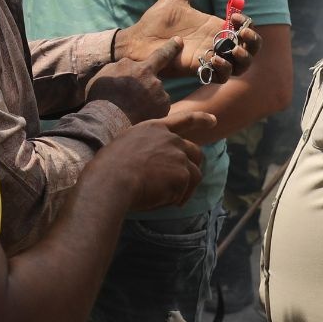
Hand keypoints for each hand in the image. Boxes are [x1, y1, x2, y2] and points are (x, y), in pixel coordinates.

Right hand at [85, 37, 178, 123]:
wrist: (107, 120)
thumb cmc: (102, 97)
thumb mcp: (105, 74)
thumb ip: (120, 66)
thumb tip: (126, 65)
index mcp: (140, 68)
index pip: (160, 54)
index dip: (171, 47)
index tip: (178, 41)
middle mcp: (154, 79)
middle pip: (155, 79)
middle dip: (151, 83)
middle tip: (141, 90)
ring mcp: (160, 95)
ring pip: (157, 95)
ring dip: (149, 99)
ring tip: (133, 109)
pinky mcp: (163, 110)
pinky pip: (159, 108)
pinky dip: (152, 111)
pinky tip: (139, 115)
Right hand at [91, 112, 213, 211]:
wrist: (111, 179)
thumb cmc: (108, 168)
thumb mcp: (125, 146)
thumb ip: (144, 148)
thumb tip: (151, 165)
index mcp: (154, 128)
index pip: (183, 120)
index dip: (201, 119)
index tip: (213, 120)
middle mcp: (171, 139)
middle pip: (195, 152)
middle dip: (193, 168)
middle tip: (183, 185)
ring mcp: (179, 156)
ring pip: (194, 174)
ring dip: (184, 189)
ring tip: (169, 200)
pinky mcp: (182, 175)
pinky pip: (184, 192)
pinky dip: (175, 199)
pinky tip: (160, 201)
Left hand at [115, 0, 260, 82]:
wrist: (138, 38)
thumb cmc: (156, 20)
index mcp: (214, 27)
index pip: (243, 29)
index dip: (246, 24)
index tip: (233, 16)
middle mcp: (216, 43)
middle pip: (249, 50)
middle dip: (252, 42)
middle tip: (241, 34)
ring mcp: (209, 57)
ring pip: (239, 67)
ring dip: (242, 58)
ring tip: (232, 49)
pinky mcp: (198, 69)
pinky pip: (219, 76)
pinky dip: (223, 68)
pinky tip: (214, 58)